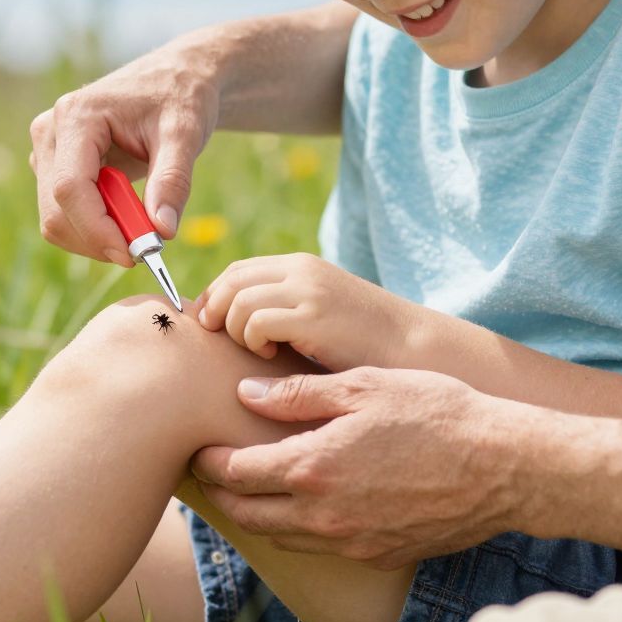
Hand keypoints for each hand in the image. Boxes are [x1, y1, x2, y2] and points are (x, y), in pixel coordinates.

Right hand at [28, 42, 220, 264]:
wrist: (173, 79)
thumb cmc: (179, 97)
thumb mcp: (185, 133)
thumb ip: (173, 180)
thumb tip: (162, 232)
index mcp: (76, 116)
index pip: (69, 187)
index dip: (97, 229)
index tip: (135, 254)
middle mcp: (50, 132)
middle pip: (56, 210)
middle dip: (99, 239)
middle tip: (147, 248)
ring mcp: (47, 151)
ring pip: (56, 219)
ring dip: (98, 237)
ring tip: (144, 222)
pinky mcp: (53, 167)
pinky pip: (64, 214)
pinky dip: (95, 229)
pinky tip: (129, 213)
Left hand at [191, 367, 539, 568]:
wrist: (501, 466)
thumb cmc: (435, 412)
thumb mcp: (363, 386)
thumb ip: (297, 395)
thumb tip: (245, 394)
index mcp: (312, 467)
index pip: (236, 472)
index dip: (211, 459)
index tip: (201, 446)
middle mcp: (323, 515)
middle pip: (248, 514)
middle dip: (224, 494)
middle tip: (213, 471)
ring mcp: (350, 542)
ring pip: (281, 536)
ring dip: (260, 513)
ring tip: (253, 487)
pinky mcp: (376, 555)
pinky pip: (321, 547)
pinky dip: (302, 528)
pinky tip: (308, 504)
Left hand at [195, 253, 423, 369]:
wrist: (413, 347)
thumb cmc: (365, 342)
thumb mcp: (320, 313)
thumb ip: (286, 308)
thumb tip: (236, 323)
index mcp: (302, 266)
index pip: (239, 270)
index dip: (214, 296)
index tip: (208, 325)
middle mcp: (302, 270)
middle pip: (232, 280)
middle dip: (213, 310)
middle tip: (215, 339)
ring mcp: (308, 291)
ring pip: (239, 300)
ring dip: (234, 329)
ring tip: (255, 350)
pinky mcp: (313, 315)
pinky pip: (256, 321)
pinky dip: (252, 339)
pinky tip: (269, 355)